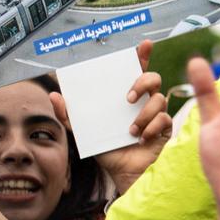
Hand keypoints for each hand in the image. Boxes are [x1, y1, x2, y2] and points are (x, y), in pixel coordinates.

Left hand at [72, 40, 172, 191]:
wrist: (122, 174)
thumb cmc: (107, 151)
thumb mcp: (83, 133)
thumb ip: (69, 116)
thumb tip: (54, 95)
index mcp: (127, 97)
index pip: (136, 71)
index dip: (142, 55)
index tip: (144, 44)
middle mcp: (144, 102)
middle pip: (153, 78)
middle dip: (142, 83)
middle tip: (127, 99)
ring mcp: (157, 115)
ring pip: (159, 99)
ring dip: (143, 114)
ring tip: (130, 130)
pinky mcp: (166, 128)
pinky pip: (164, 119)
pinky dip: (151, 127)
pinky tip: (140, 138)